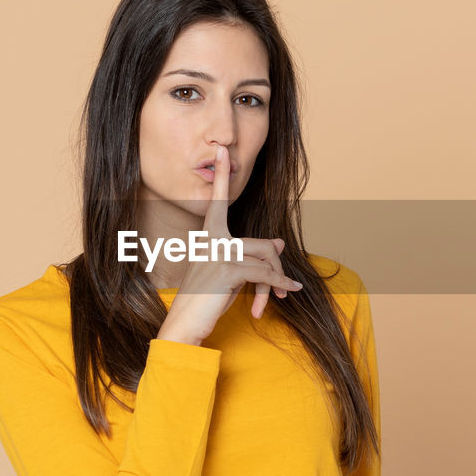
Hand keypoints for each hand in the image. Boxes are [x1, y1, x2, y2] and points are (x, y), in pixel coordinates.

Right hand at [155, 145, 302, 345]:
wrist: (185, 325)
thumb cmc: (205, 300)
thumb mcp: (230, 274)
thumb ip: (250, 255)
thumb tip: (278, 243)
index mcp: (208, 236)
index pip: (218, 201)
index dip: (222, 175)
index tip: (221, 150)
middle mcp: (212, 239)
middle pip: (263, 245)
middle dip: (276, 269)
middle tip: (280, 290)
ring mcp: (218, 253)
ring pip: (266, 260)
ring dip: (276, 283)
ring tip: (276, 299)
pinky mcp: (227, 269)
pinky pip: (264, 273)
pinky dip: (280, 284)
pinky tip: (290, 290)